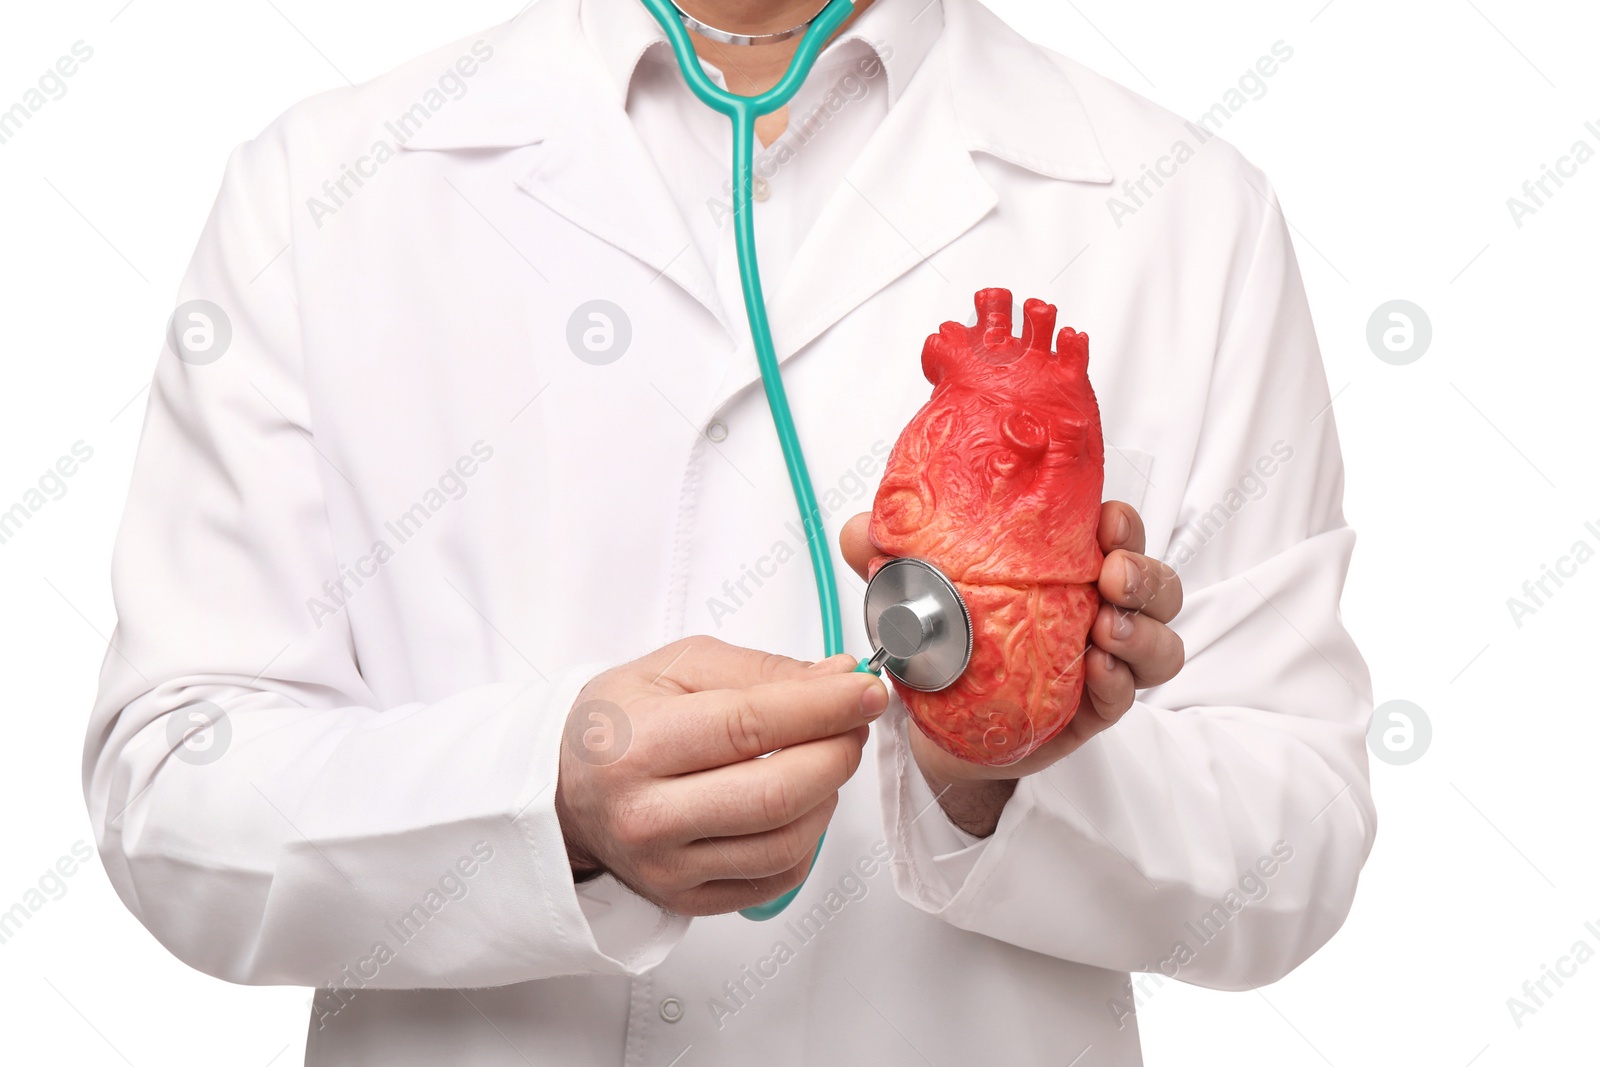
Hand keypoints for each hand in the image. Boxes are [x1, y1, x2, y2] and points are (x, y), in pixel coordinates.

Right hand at [554, 637, 887, 915]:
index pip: (752, 725)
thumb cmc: (621, 722)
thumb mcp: (678, 667)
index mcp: (636, 744)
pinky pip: (779, 877)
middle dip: (837, 752)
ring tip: (820, 759)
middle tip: (852, 723)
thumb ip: (763, 670)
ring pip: (788, 842)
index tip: (866, 690)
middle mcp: (647, 815)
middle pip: (778, 793)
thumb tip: (839, 677)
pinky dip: (808, 837)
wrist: (567, 788)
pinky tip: (797, 803)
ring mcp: (667, 867)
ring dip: (828, 795)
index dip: (824, 707)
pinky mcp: (688, 900)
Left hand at [840, 501, 1182, 831]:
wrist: (938, 726)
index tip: (1106, 519)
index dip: (1123, 522)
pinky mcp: (1092, 711)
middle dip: (1145, 574)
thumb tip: (859, 532)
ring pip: (1160, 640)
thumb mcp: (912, 593)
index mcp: (1066, 566)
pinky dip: (1120, 683)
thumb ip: (886, 559)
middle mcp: (1097, 608)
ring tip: (1109, 631)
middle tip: (1113, 576)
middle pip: (1155, 584)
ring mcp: (1102, 661)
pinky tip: (1097, 672)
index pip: (1116, 533)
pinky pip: (1127, 697)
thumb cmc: (944, 645)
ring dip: (1144, 631)